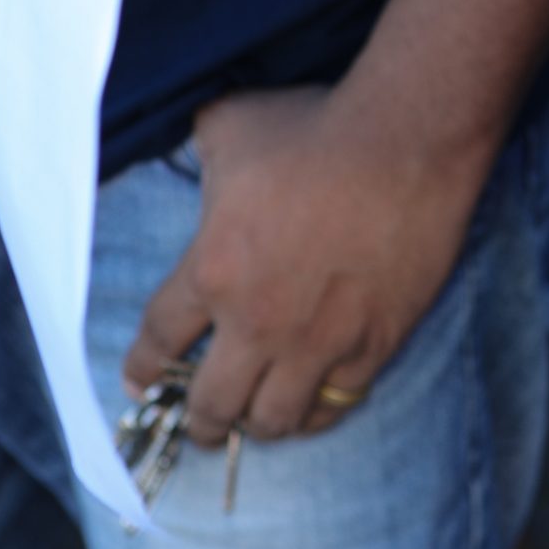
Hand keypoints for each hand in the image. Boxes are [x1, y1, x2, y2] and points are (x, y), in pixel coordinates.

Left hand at [122, 83, 493, 445]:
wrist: (408, 137)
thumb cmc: (317, 126)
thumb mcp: (231, 125)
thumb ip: (200, 155)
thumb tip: (197, 158)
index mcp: (212, 270)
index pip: (158, 342)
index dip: (142, 369)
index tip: (140, 382)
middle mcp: (258, 321)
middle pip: (211, 405)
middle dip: (199, 421)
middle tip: (202, 421)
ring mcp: (319, 340)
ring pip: (273, 420)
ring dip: (258, 423)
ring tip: (257, 416)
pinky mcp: (374, 343)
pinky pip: (335, 404)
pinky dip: (317, 411)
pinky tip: (312, 401)